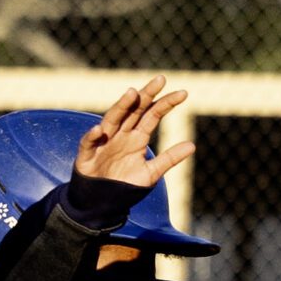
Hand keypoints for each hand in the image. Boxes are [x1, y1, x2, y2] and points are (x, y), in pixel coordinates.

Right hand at [77, 77, 193, 193]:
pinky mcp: (87, 154)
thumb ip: (169, 159)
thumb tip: (192, 145)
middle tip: (161, 79)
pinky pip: (88, 143)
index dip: (166, 104)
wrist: (101, 200)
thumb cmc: (124, 184)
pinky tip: (100, 130)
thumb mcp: (151, 173)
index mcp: (137, 138)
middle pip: (134, 110)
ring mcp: (103, 141)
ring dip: (121, 107)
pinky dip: (92, 136)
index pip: (152, 115)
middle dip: (146, 94)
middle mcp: (121, 134)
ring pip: (112, 119)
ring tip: (132, 93)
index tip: (184, 93)